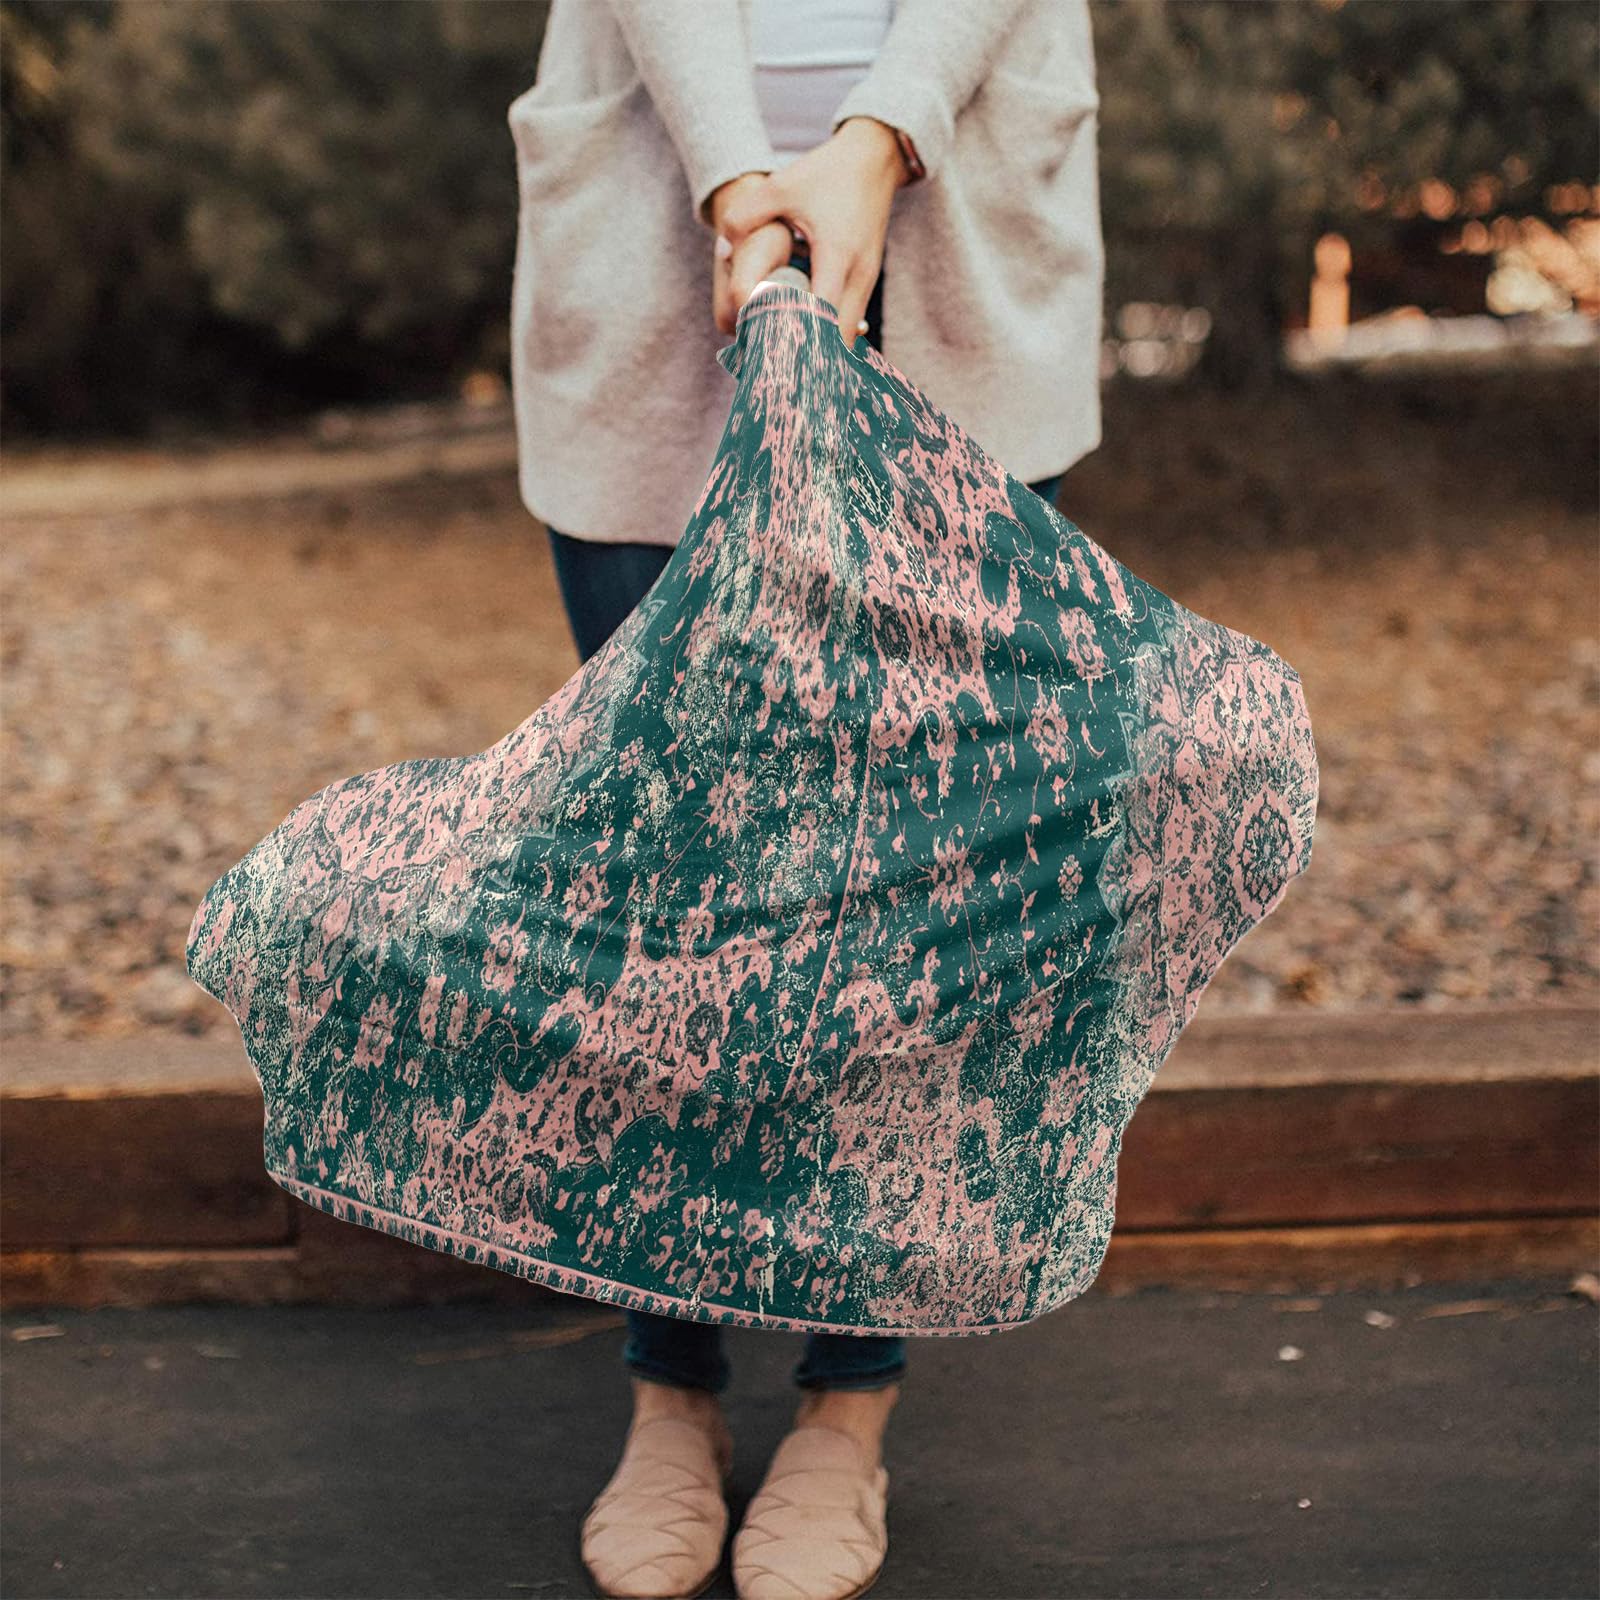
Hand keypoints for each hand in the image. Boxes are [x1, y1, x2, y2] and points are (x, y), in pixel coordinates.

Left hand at [712, 118, 907, 342]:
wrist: (874, 158)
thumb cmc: (827, 173)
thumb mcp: (781, 186)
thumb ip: (745, 215)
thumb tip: (722, 250)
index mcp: (837, 255)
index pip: (821, 317)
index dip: (797, 339)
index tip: (772, 354)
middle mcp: (858, 275)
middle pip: (839, 340)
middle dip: (811, 358)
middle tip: (776, 367)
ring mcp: (867, 280)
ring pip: (848, 336)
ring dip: (821, 349)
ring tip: (788, 359)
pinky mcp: (867, 280)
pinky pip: (850, 321)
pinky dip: (830, 335)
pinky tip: (805, 339)